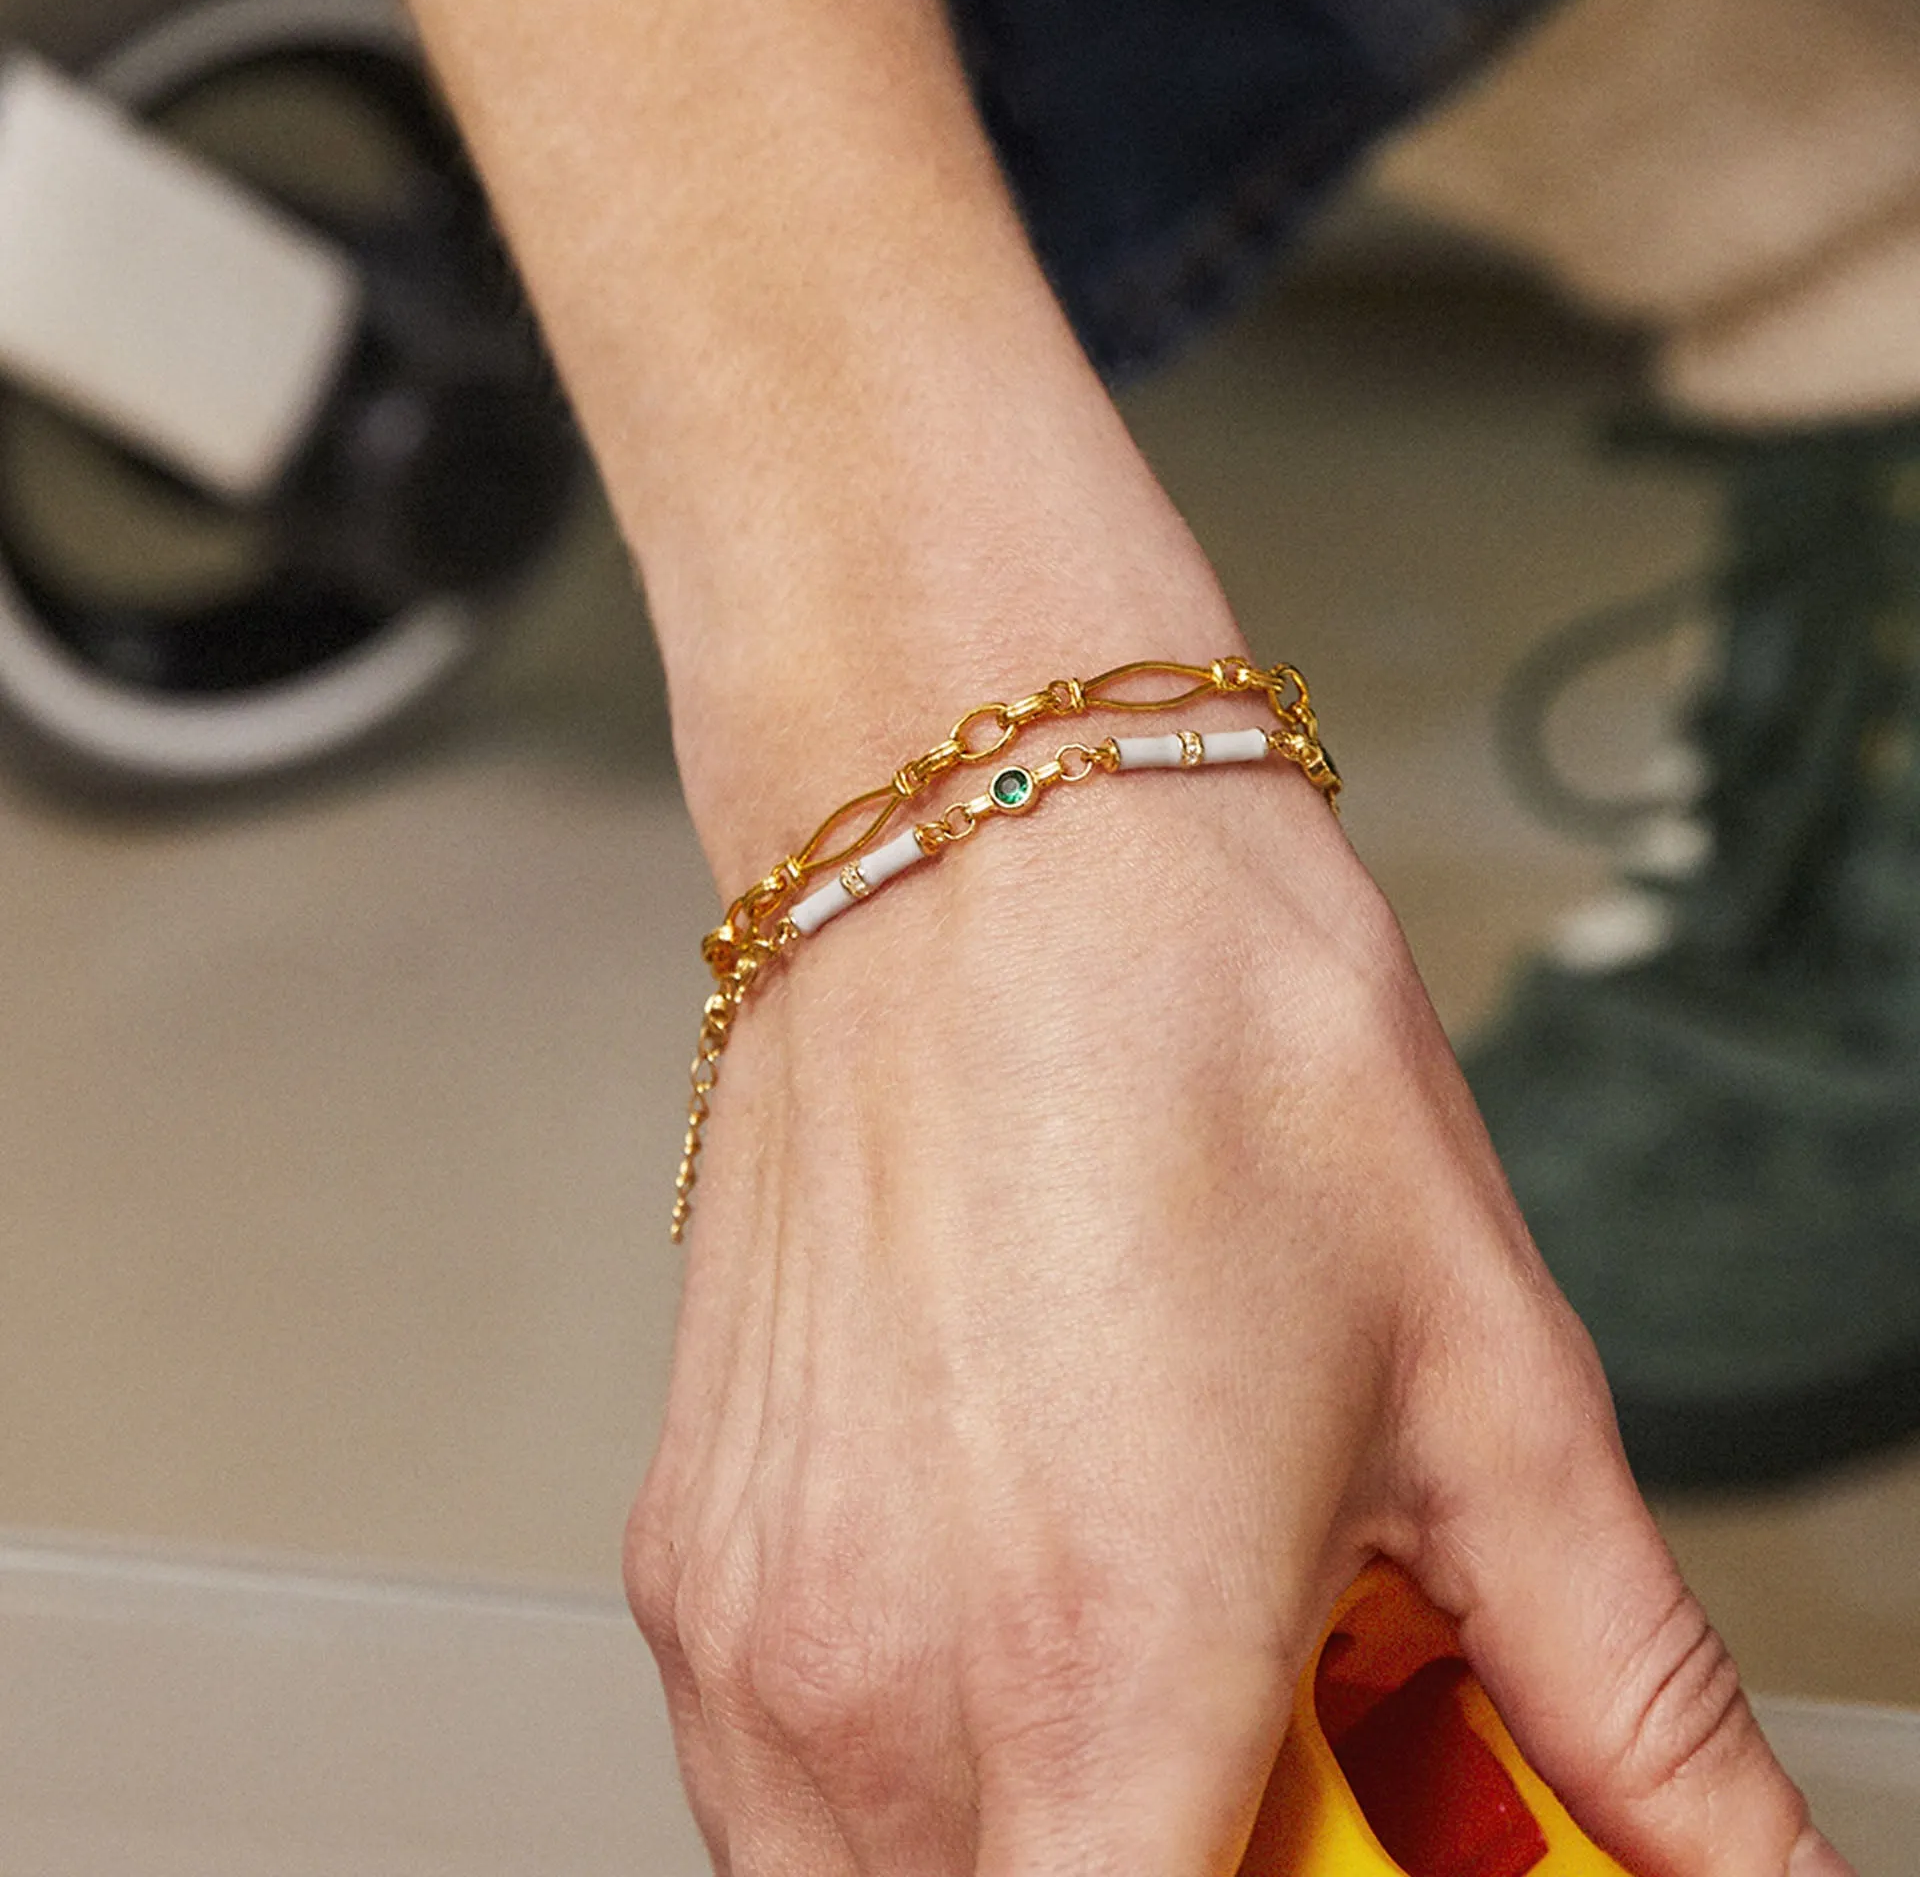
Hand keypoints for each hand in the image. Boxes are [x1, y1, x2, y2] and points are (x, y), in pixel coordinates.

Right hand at [628, 697, 1837, 1875]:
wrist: (990, 837)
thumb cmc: (1206, 1040)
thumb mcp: (1486, 1382)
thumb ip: (1630, 1701)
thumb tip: (1744, 1857)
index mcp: (1099, 1676)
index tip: (1336, 1850)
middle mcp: (879, 1688)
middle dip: (1183, 1864)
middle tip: (1294, 1745)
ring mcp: (750, 1634)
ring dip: (1046, 1836)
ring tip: (1164, 1656)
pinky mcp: (685, 1561)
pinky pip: (784, 1788)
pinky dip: (926, 1769)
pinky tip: (1036, 1592)